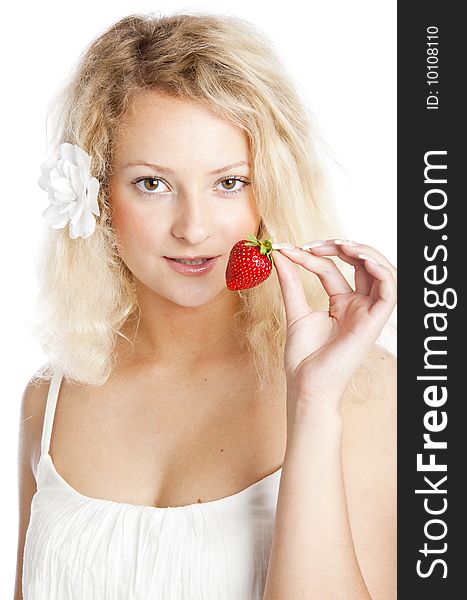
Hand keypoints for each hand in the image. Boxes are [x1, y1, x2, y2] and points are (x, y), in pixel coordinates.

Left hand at [273, 239, 396, 415]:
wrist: (306, 384)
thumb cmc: (303, 358)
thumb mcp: (295, 311)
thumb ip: (291, 282)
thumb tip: (281, 254)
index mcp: (341, 303)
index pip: (332, 268)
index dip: (313, 255)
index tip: (286, 249)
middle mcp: (358, 306)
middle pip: (360, 264)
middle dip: (340, 247)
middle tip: (312, 244)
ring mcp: (367, 313)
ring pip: (381, 272)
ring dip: (364, 252)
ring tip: (340, 244)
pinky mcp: (374, 323)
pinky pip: (390, 292)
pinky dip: (381, 271)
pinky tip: (361, 258)